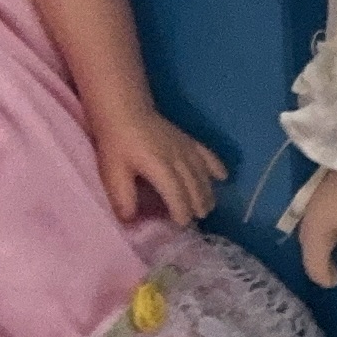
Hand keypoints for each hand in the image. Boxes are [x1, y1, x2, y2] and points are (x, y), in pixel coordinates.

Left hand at [90, 107, 224, 223]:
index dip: (181, 213)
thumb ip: (122, 197)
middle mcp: (179, 159)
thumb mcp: (112, 172)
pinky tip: (223, 177)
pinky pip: (208, 156)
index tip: (182, 226)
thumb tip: (130, 221)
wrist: (124, 111)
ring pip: (203, 175)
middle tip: (195, 222)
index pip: (177, 195)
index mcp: (160, 167)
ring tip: (207, 208)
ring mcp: (186, 149)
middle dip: (197, 206)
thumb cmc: (116, 143)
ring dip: (208, 193)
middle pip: (194, 187)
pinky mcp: (189, 141)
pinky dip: (217, 167)